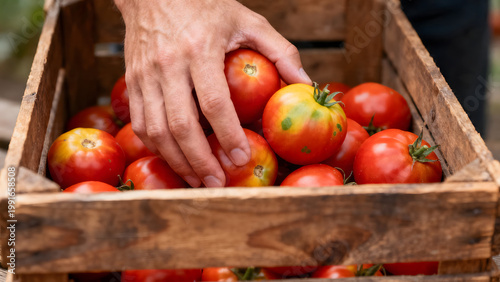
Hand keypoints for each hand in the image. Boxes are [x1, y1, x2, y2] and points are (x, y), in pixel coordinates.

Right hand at [115, 0, 311, 186]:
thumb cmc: (204, 4)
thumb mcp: (248, 19)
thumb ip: (280, 50)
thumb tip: (305, 82)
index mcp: (200, 49)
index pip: (214, 102)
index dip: (228, 135)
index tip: (241, 158)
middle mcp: (168, 65)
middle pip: (180, 125)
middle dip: (199, 161)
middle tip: (217, 184)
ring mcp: (145, 75)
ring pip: (156, 130)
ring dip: (176, 161)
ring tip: (197, 180)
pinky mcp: (132, 81)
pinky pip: (140, 123)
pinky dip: (156, 147)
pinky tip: (174, 159)